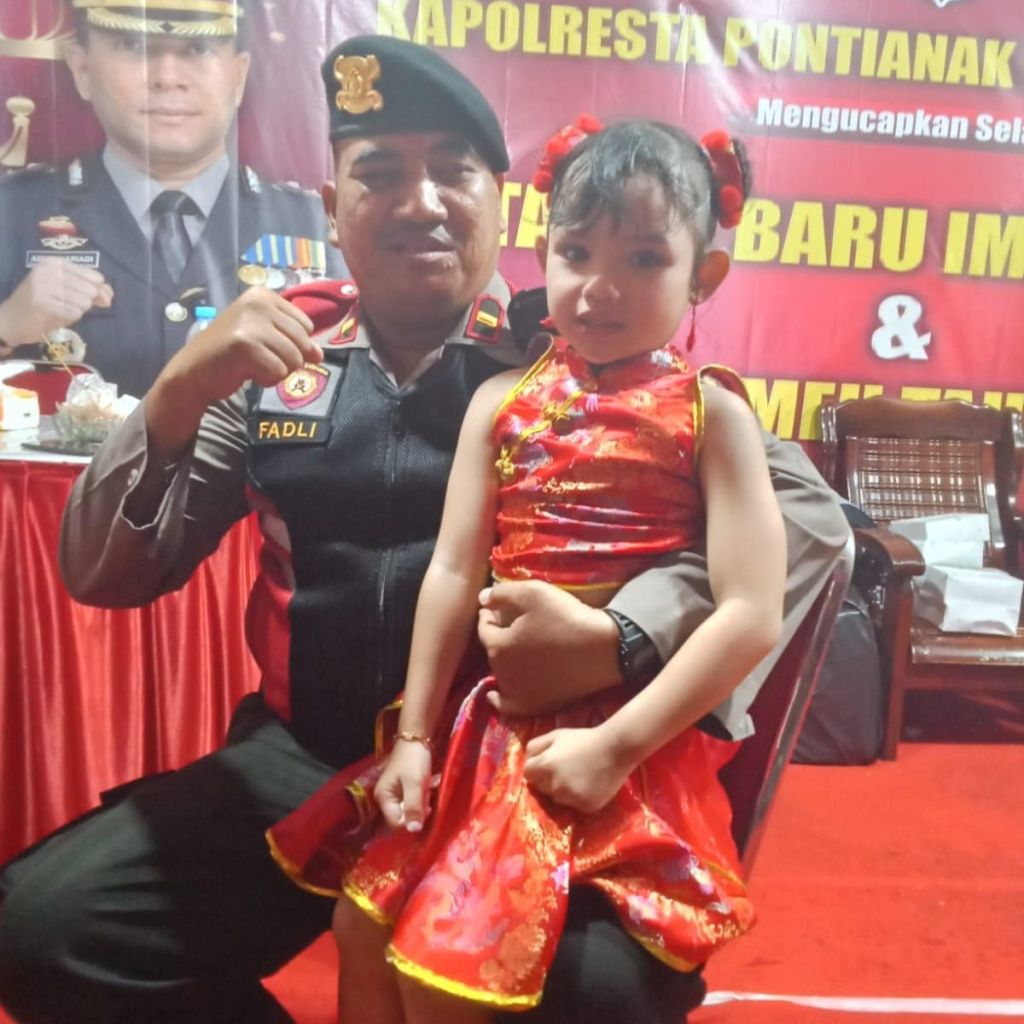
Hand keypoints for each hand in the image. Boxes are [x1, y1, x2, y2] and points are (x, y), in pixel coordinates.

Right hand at [0, 259, 112, 347]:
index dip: (99, 290)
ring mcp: (44, 285)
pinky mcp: (42, 303)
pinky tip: (56, 315)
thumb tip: (109, 294)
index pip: (94, 276)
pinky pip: (73, 313)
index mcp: (55, 262)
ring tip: (61, 309)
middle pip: (91, 289)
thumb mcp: (66, 291)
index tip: (94, 299)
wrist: (11, 319)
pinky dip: (70, 317)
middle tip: (69, 306)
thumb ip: (90, 290)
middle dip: (87, 302)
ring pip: (83, 302)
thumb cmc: (42, 305)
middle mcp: (49, 270)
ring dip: (77, 311)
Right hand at [145, 287, 320, 452]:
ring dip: (276, 371)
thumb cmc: (230, 354)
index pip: (306, 325)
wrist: (193, 371)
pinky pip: (279, 372)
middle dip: (286, 359)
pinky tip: (245, 371)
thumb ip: (294, 340)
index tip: (265, 344)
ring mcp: (250, 323)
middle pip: (303, 342)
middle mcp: (257, 303)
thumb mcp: (265, 337)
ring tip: (251, 364)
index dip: (292, 343)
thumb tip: (320, 354)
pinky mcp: (245, 345)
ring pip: (294, 360)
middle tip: (258, 358)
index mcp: (264, 295)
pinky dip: (266, 379)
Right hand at [373, 738, 433, 831]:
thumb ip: (413, 807)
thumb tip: (413, 831)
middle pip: (404, 817)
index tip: (426, 808)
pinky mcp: (403, 788)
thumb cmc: (414, 760)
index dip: (412, 820)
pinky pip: (414, 800)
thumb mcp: (415, 783)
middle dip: (419, 808)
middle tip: (426, 793)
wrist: (416, 737)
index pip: (396, 823)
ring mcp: (394, 793)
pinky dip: (423, 794)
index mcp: (384, 798)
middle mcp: (386, 798)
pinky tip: (428, 785)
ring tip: (428, 786)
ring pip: (411, 808)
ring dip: (423, 801)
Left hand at [478, 581, 619, 715]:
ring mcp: (518, 693)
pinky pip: (508, 704)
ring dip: (502, 659)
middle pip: (493, 650)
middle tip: (510, 623)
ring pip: (500, 673)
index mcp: (497, 647)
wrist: (604, 650)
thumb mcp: (532, 594)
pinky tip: (495, 694)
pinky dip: (500, 698)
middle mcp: (502, 673)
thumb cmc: (566, 618)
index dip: (490, 614)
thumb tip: (481, 599)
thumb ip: (501, 594)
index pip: (485, 627)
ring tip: (514, 647)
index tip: (495, 607)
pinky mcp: (535, 705)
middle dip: (498, 635)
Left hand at [523, 726, 631, 813]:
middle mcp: (555, 785)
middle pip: (541, 788)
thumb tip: (526, 760)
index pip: (528, 774)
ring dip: (562, 791)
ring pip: (557, 799)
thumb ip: (535, 746)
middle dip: (547, 780)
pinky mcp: (585, 807)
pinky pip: (574, 806)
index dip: (536, 769)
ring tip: (577, 777)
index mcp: (546, 765)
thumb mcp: (556, 735)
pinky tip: (588, 785)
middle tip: (564, 770)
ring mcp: (571, 798)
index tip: (546, 765)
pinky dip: (578, 798)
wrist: (615, 749)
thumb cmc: (584, 739)